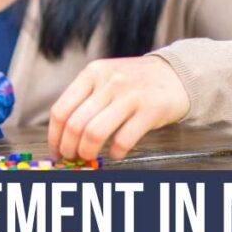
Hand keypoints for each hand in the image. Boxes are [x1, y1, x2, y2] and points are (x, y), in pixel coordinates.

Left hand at [48, 56, 189, 161]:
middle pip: (75, 124)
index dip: (54, 136)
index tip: (55, 151)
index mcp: (92, 73)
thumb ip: (85, 99)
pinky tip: (115, 154)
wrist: (177, 73)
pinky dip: (115, 153)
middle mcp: (108, 82)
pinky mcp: (150, 110)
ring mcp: (130, 95)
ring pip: (94, 133)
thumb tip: (62, 134)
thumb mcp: (105, 78)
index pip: (61, 110)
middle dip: (69, 148)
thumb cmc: (135, 81)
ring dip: (87, 152)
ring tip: (89, 157)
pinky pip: (123, 139)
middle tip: (71, 158)